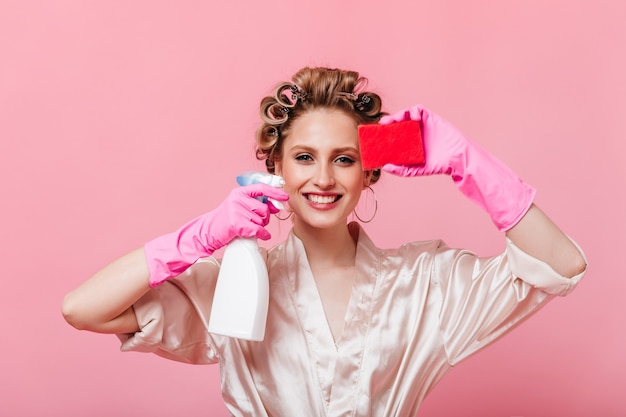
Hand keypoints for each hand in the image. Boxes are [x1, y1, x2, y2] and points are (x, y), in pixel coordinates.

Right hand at [144, 183, 288, 286]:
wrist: (207, 232)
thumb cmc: (226, 220)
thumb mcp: (239, 206)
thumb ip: (255, 203)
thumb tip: (276, 205)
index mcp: (239, 192)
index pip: (261, 188)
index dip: (275, 192)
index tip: (284, 196)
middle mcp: (238, 199)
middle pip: (264, 208)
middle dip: (264, 217)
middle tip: (255, 222)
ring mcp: (236, 211)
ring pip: (262, 220)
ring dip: (260, 227)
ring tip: (248, 228)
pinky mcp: (236, 224)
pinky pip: (258, 230)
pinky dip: (262, 234)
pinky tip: (260, 235)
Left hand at [380, 105, 466, 178]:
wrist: (456, 158)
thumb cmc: (437, 165)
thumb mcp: (415, 170)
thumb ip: (400, 170)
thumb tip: (384, 167)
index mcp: (407, 143)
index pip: (392, 135)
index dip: (384, 132)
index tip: (376, 134)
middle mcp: (413, 132)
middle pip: (397, 123)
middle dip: (389, 122)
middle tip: (383, 124)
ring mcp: (421, 125)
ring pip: (406, 114)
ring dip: (398, 115)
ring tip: (394, 120)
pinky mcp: (430, 118)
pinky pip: (418, 110)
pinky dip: (412, 111)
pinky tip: (411, 118)